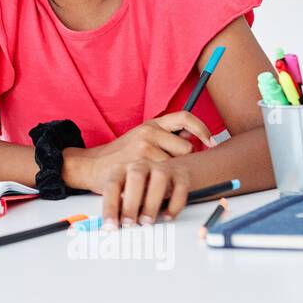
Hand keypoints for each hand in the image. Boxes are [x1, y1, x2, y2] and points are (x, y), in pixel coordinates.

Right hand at [63, 111, 214, 191]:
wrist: (90, 165)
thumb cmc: (119, 156)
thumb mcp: (140, 139)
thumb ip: (164, 138)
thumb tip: (194, 140)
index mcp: (151, 124)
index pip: (185, 117)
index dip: (202, 128)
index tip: (212, 141)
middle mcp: (149, 132)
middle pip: (186, 147)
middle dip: (181, 161)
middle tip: (168, 170)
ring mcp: (144, 147)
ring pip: (175, 165)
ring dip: (168, 175)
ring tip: (151, 178)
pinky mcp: (139, 163)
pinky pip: (162, 177)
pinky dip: (158, 184)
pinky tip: (146, 184)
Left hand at [96, 156, 193, 227]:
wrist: (169, 170)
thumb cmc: (142, 186)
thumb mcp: (126, 193)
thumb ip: (120, 206)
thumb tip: (113, 226)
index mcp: (123, 168)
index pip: (113, 185)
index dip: (110, 205)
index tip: (109, 225)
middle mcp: (141, 164)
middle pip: (136, 178)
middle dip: (131, 203)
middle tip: (128, 224)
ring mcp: (161, 167)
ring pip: (159, 180)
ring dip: (151, 203)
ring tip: (146, 222)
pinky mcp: (180, 175)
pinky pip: (180, 188)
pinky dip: (174, 204)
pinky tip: (168, 217)